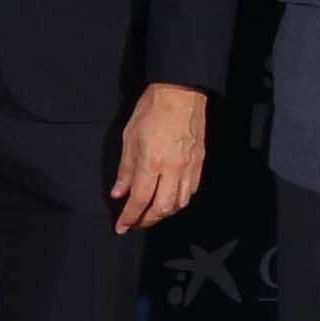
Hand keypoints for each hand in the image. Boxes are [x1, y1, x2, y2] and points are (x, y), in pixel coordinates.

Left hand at [111, 83, 209, 234]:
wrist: (182, 92)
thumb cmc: (151, 110)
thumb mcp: (129, 137)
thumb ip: (126, 169)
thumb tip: (119, 192)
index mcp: (151, 162)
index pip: (139, 199)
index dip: (130, 217)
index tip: (121, 228)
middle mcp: (172, 170)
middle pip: (162, 208)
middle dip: (148, 220)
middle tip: (136, 222)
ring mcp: (189, 168)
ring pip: (179, 203)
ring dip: (164, 213)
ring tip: (151, 212)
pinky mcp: (200, 164)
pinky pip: (191, 191)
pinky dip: (179, 201)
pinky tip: (170, 199)